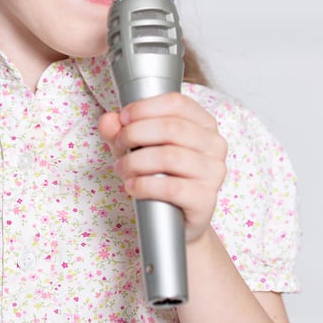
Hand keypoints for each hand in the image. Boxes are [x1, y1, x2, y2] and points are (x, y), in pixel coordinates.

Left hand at [97, 93, 226, 243]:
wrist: (176, 219)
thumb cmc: (160, 174)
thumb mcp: (136, 147)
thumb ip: (120, 131)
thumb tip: (108, 120)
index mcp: (203, 123)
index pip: (177, 102)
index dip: (144, 107)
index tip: (122, 118)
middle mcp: (214, 145)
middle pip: (172, 128)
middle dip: (135, 134)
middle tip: (119, 144)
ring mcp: (214, 173)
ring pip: (170, 157)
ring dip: (136, 161)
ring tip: (122, 168)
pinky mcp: (206, 199)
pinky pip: (173, 188)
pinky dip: (145, 185)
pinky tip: (131, 186)